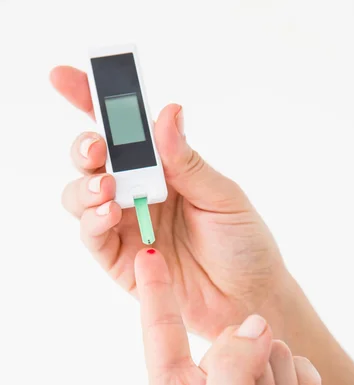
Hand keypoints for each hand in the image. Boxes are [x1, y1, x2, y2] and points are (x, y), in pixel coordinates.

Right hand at [51, 66, 287, 339]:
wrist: (250, 298)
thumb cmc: (244, 244)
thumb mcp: (223, 197)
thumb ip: (188, 162)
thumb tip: (167, 113)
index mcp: (166, 169)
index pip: (124, 131)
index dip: (93, 103)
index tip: (67, 79)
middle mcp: (140, 193)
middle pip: (95, 161)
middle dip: (86, 148)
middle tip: (97, 148)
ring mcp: (128, 226)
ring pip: (82, 196)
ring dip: (86, 186)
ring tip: (107, 187)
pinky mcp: (120, 259)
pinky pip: (93, 235)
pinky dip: (93, 220)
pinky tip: (111, 212)